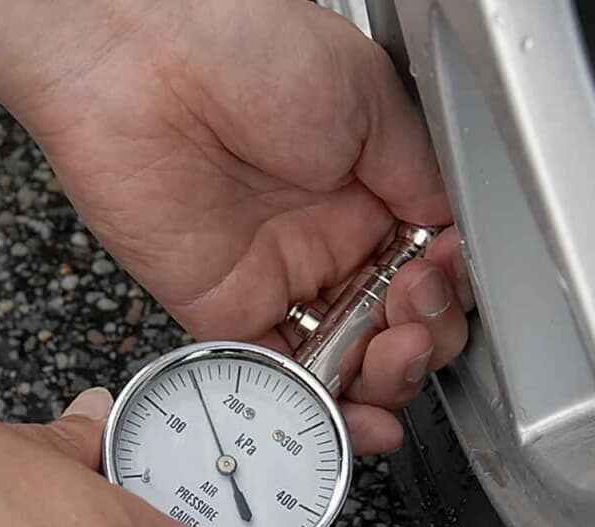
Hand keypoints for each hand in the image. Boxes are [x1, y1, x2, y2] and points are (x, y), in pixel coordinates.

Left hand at [0, 0, 473, 454]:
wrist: (140, 60)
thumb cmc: (243, 49)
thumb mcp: (367, 98)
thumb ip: (416, 176)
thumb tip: (453, 231)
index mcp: (364, 189)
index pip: (425, 269)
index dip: (444, 291)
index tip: (442, 281)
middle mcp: (322, 238)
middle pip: (391, 325)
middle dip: (420, 341)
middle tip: (414, 316)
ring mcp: (276, 277)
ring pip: (343, 362)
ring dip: (381, 382)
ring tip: (392, 365)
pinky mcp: (224, 310)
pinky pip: (277, 374)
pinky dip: (317, 405)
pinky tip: (352, 409)